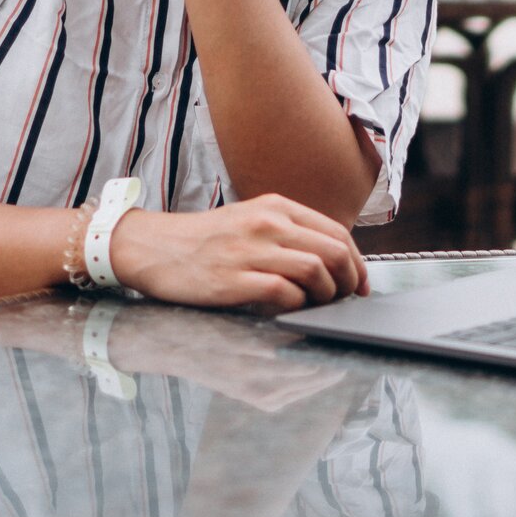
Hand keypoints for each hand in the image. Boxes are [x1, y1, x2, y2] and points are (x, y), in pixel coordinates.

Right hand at [108, 194, 368, 313]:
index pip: (337, 232)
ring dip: (326, 295)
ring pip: (314, 270)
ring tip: (319, 306)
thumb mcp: (251, 219)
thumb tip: (334, 260)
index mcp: (275, 207)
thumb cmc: (206, 240)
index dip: (357, 262)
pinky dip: (296, 305)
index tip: (360, 284)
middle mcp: (267, 223)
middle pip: (334, 251)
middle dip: (350, 281)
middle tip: (346, 300)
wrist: (155, 248)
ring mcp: (250, 251)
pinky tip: (290, 310)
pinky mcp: (234, 279)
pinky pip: (284, 292)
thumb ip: (289, 232)